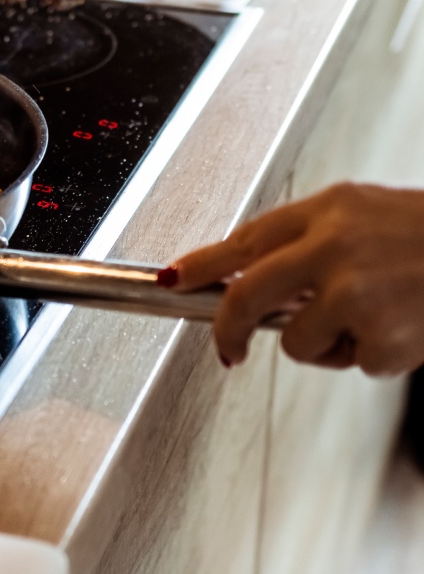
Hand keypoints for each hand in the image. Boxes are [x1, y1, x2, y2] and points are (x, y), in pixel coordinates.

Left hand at [171, 183, 423, 374]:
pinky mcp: (380, 336)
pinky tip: (400, 329)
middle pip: (246, 295)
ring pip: (295, 342)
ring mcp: (356, 293)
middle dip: (225, 329)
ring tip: (370, 318)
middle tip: (227, 350)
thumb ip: (306, 238)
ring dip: (324, 343)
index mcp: (329, 210)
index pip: (245, 239)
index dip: (202, 264)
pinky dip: (370, 356)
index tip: (173, 282)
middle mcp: (336, 246)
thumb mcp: (363, 213)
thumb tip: (245, 274)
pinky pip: (348, 363)